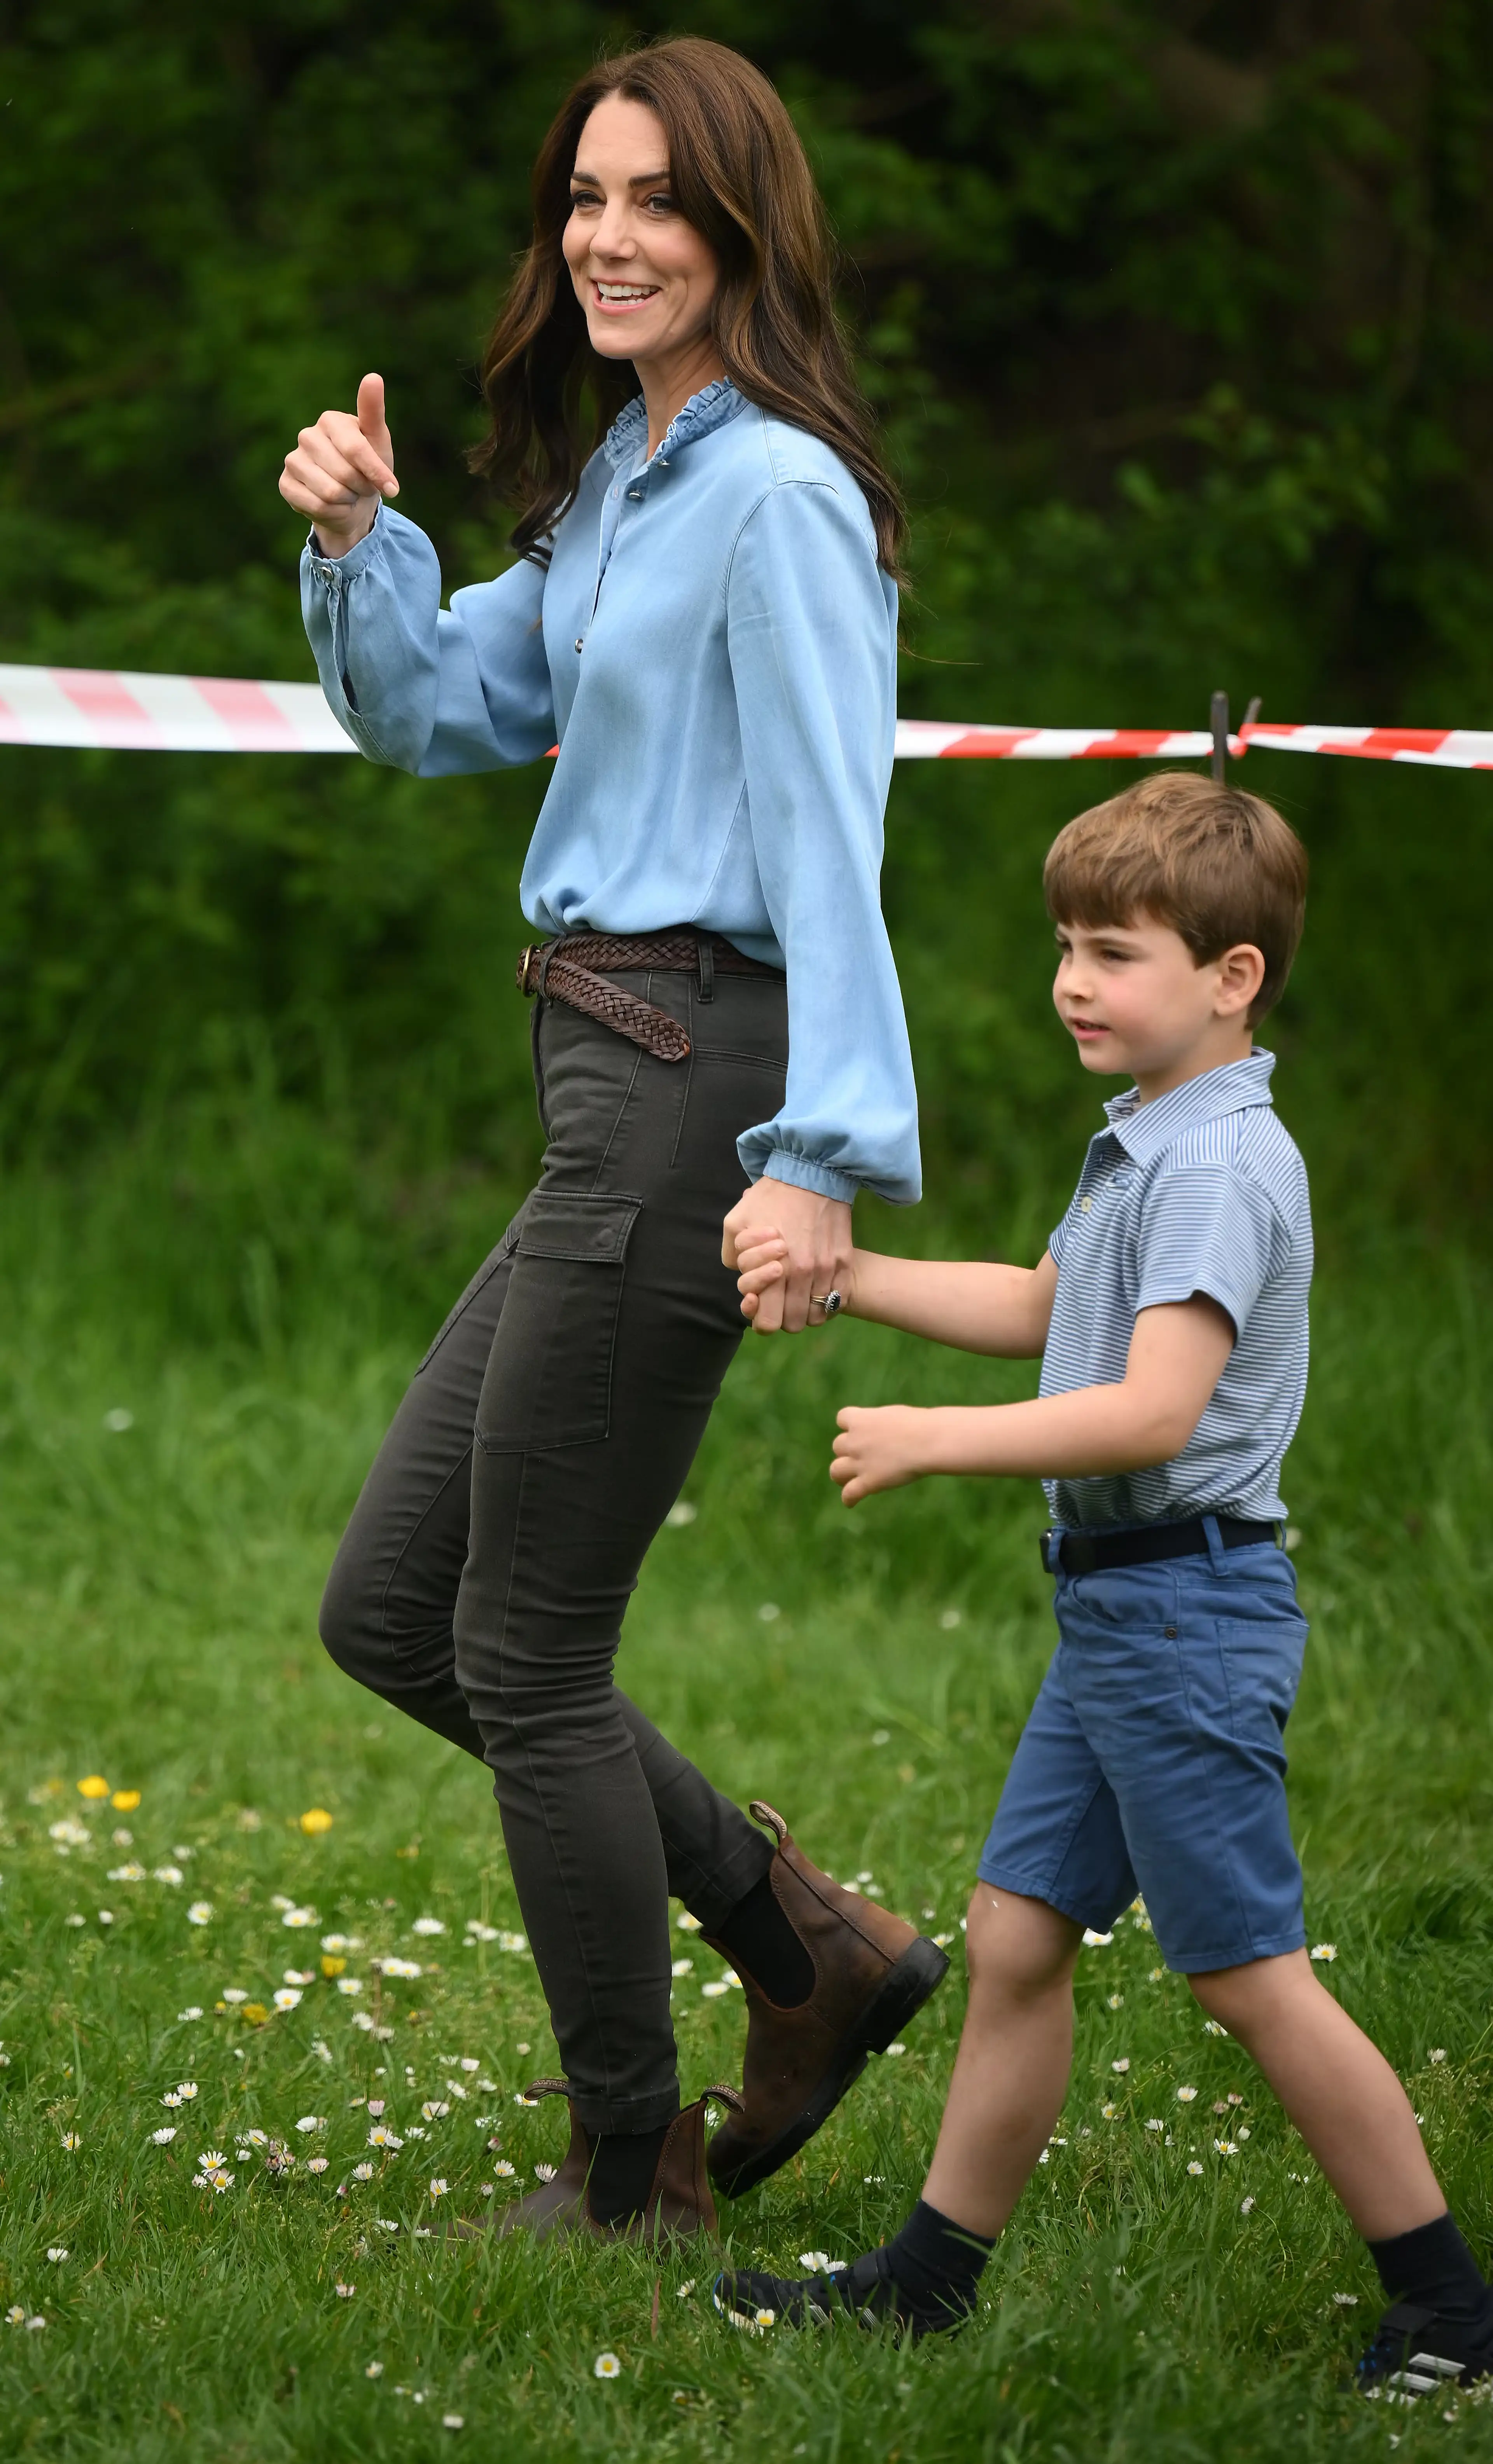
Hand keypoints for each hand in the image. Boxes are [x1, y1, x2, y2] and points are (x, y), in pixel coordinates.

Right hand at [279, 372, 397, 553]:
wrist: (351, 500)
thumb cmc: (367, 467)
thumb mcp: (377, 441)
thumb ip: (374, 411)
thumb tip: (373, 377)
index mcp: (330, 420)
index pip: (356, 449)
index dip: (376, 473)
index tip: (392, 487)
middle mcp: (307, 435)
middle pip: (345, 474)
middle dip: (362, 487)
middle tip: (362, 486)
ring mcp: (293, 459)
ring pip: (331, 492)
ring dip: (348, 500)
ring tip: (348, 493)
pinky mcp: (285, 483)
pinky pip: (316, 505)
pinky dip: (332, 512)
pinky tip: (332, 504)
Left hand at [721, 1177, 851, 1333]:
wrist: (813, 1172)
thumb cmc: (770, 1197)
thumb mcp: (735, 1223)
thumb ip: (731, 1256)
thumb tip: (743, 1278)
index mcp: (773, 1270)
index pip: (767, 1323)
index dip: (759, 1317)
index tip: (759, 1300)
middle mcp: (803, 1276)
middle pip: (792, 1325)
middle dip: (782, 1315)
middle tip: (779, 1297)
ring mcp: (827, 1270)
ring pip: (816, 1316)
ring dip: (805, 1309)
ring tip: (798, 1291)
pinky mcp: (845, 1262)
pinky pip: (838, 1300)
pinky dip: (827, 1300)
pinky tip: (817, 1284)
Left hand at [831, 1404, 936, 1504]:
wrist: (927, 1440)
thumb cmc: (919, 1424)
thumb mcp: (895, 1415)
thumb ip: (882, 1423)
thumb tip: (886, 1431)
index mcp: (861, 1419)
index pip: (842, 1418)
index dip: (850, 1425)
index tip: (860, 1430)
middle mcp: (855, 1440)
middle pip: (838, 1446)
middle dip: (849, 1450)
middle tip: (863, 1456)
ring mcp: (860, 1462)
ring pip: (836, 1470)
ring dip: (841, 1474)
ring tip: (848, 1479)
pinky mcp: (869, 1482)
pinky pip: (850, 1493)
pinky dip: (849, 1499)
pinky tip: (851, 1502)